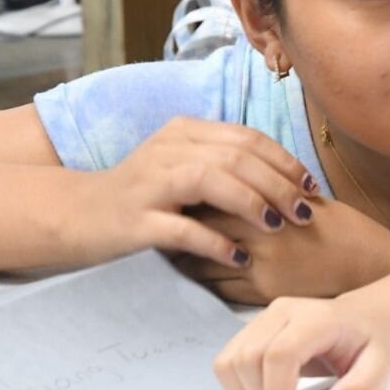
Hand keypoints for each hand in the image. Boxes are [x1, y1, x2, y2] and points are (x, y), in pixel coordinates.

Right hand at [68, 117, 317, 266]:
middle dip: (278, 184)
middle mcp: (168, 150)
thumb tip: (283, 176)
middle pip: (236, 158)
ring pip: (212, 181)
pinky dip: (216, 242)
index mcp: (185, 132)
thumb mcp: (182, 165)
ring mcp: (151, 184)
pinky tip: (241, 257)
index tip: (311, 186)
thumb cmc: (143, 195)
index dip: (284, 161)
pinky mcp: (137, 220)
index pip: (247, 138)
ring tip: (279, 227)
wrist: (78, 215)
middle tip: (304, 213)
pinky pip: (183, 229)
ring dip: (253, 203)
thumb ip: (223, 162)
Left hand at [173, 197, 389, 303]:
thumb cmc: (335, 225)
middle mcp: (259, 231)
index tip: (172, 195)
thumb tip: (218, 186)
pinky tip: (198, 273)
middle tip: (161, 220)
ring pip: (201, 259)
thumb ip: (257, 189)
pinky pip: (218, 288)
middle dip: (177, 222)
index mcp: (266, 199)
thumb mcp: (297, 195)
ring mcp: (259, 263)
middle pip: (198, 224)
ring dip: (184, 255)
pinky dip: (203, 279)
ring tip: (172, 249)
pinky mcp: (262, 292)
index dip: (187, 195)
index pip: (209, 193)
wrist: (367, 261)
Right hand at [213, 293, 389, 389]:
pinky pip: (225, 364)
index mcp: (317, 318)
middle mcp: (283, 311)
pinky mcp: (249, 330)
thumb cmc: (366, 342)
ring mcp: (262, 319)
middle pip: (249, 359)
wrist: (360, 319)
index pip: (281, 353)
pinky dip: (238, 389)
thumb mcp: (379, 368)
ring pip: (230, 363)